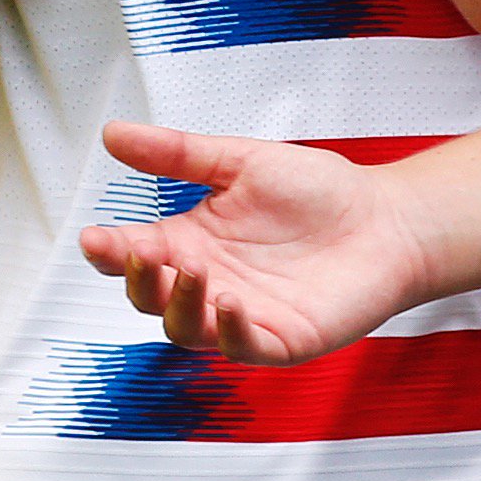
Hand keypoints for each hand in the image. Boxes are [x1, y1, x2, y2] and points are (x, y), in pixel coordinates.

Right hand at [76, 121, 435, 362]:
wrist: (387, 218)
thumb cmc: (319, 192)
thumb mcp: (240, 161)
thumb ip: (177, 153)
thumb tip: (114, 134)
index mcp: (193, 241)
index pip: (135, 254)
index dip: (109, 252)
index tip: (93, 238)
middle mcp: (210, 282)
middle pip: (151, 298)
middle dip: (139, 280)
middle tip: (141, 251)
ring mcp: (241, 316)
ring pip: (186, 329)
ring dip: (181, 304)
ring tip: (195, 270)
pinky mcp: (279, 340)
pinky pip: (241, 347)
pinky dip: (229, 330)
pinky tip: (231, 301)